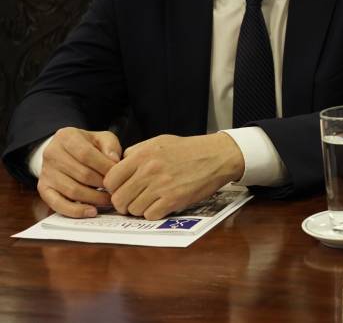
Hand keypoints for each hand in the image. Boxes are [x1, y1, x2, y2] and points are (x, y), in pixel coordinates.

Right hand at [37, 127, 121, 217]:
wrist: (65, 151)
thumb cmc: (88, 145)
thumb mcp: (101, 138)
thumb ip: (110, 146)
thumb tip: (114, 161)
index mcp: (66, 137)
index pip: (86, 154)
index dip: (105, 167)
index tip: (120, 175)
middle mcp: (51, 153)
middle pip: (81, 174)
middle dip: (103, 184)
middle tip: (117, 190)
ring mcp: (45, 172)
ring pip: (72, 190)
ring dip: (94, 198)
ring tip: (109, 200)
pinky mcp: (43, 188)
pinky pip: (58, 204)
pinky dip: (75, 210)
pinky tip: (91, 211)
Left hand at [103, 133, 243, 219]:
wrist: (217, 156)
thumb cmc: (189, 149)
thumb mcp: (159, 141)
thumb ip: (136, 152)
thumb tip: (118, 166)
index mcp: (142, 155)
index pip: (110, 180)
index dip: (113, 188)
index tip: (121, 189)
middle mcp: (149, 171)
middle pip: (119, 198)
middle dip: (123, 203)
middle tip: (133, 200)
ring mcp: (161, 186)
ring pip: (133, 209)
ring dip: (139, 209)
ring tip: (150, 201)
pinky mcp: (174, 200)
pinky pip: (150, 215)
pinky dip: (154, 213)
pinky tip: (162, 204)